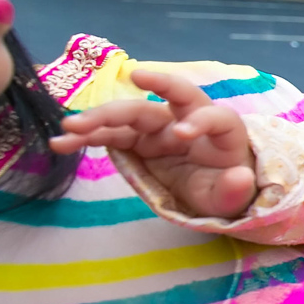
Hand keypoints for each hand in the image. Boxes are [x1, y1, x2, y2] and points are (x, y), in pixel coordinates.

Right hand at [49, 69, 256, 217]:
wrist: (212, 186)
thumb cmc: (226, 185)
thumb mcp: (233, 196)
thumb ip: (235, 190)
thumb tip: (239, 178)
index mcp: (221, 129)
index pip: (213, 116)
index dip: (199, 121)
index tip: (181, 135)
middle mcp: (186, 119)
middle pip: (154, 107)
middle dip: (121, 111)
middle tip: (88, 121)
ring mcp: (160, 127)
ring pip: (126, 116)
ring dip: (95, 121)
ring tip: (66, 130)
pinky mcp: (140, 139)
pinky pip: (112, 133)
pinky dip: (88, 137)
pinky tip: (63, 143)